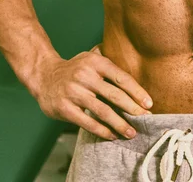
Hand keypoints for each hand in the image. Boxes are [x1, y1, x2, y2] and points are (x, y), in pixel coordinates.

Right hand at [33, 47, 152, 140]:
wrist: (44, 76)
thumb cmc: (75, 69)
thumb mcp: (91, 58)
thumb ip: (111, 64)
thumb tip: (139, 73)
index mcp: (95, 62)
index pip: (121, 77)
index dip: (137, 91)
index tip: (149, 104)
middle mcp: (84, 75)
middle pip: (114, 95)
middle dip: (132, 109)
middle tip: (145, 119)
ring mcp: (73, 92)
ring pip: (103, 111)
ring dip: (120, 124)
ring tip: (131, 132)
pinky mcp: (65, 108)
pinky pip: (88, 122)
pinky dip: (102, 131)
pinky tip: (113, 135)